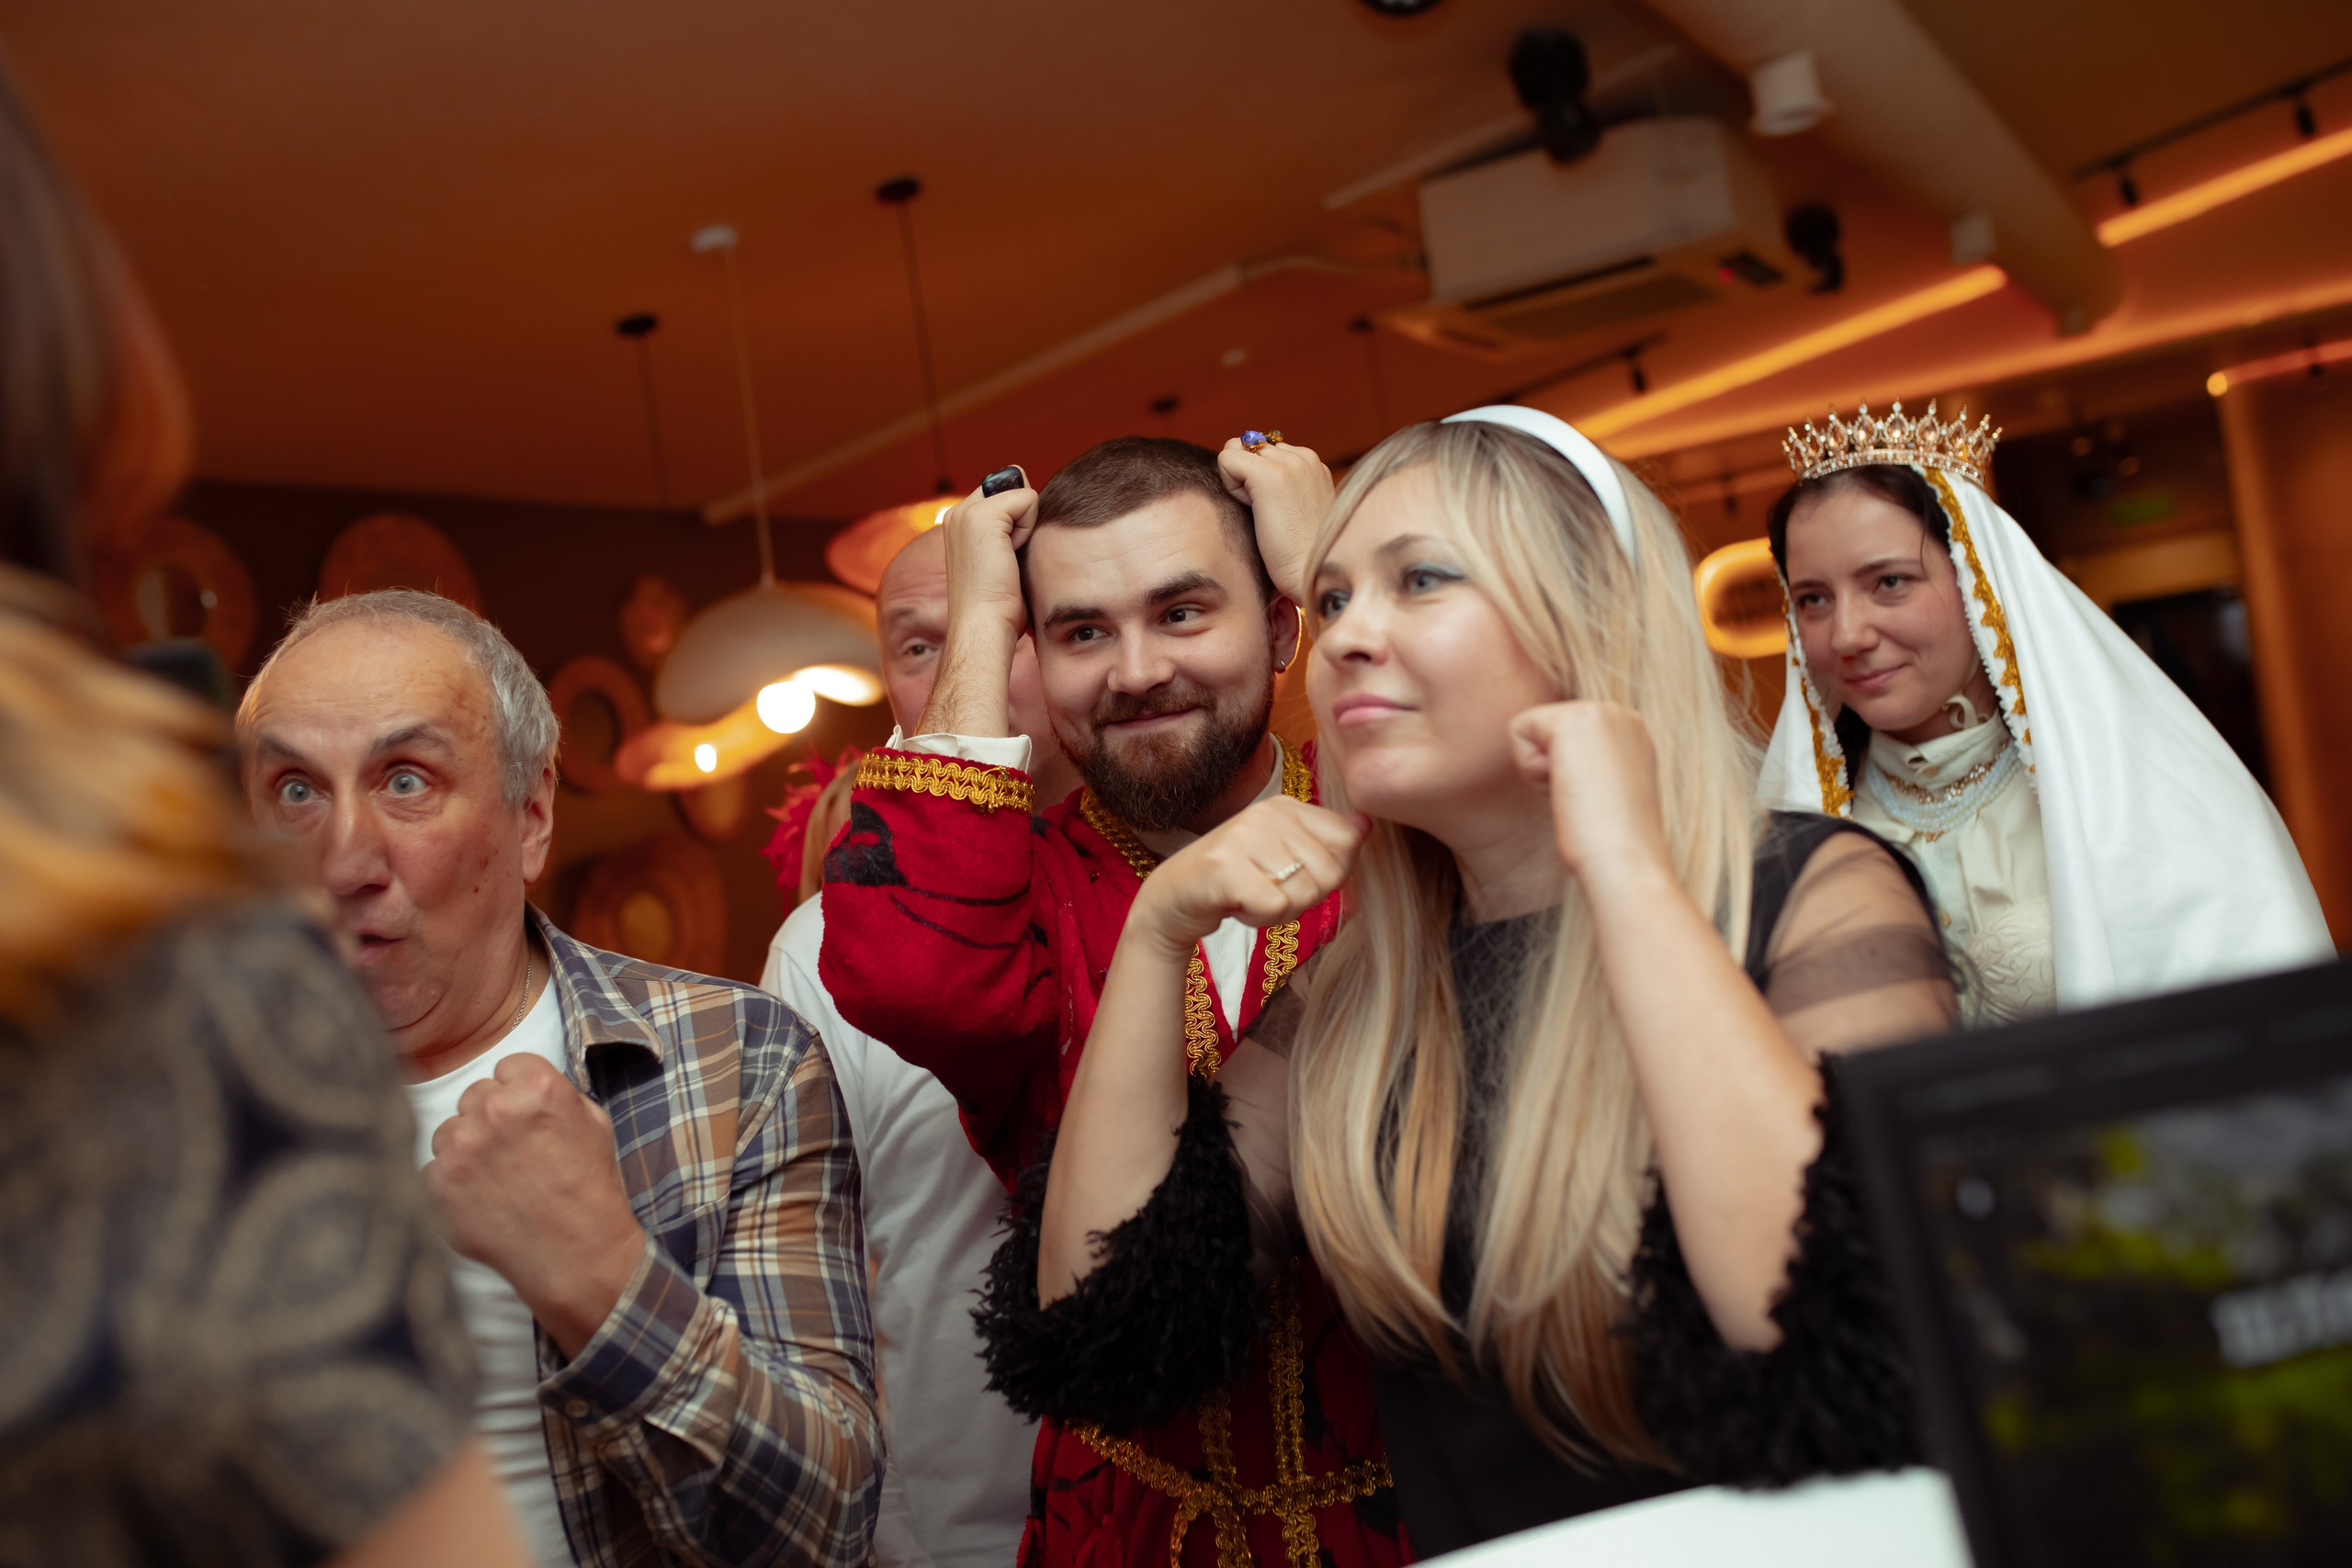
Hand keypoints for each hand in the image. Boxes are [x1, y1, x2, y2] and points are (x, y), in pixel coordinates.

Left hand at [424, 1053, 645, 1357]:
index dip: (519, 1091)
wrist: (576, 1254)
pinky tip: (481, 1199)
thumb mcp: (592, 1124)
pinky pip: (433, 1168)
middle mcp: (496, 1110)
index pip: (507, 1066)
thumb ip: (554, 1092)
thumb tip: (519, 1085)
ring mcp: (462, 1147)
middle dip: (491, 1118)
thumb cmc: (589, 1189)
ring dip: (466, 1148)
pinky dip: (452, 1183)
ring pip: (449, 1130)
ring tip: (497, 1178)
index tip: (527, 1116)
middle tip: (513, 1152)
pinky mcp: (439, 1183)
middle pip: (475, 1095)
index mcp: (538, 1087)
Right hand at [916, 469, 1038, 734]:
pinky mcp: (981, 516)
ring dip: (1027, 527)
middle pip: (1015, 488)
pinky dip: (1029, 529)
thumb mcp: (1006, 561)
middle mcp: (958, 512)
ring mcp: (966, 512)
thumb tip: (1032, 501)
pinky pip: (1027, 498)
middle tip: (1008, 560)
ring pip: (1021, 493)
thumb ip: (1013, 531)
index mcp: (960, 523)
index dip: (1020, 520)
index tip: (1008, 557)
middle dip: (1024, 520)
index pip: (1006, 494)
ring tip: (1008, 560)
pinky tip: (1010, 557)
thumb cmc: (999, 607)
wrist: (984, 627)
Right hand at [1129, 796, 1364, 955]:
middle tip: (1268, 891)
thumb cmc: (1236, 879)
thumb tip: (1366, 825)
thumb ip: (1323, 840)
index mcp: (1286, 805)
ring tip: (1250, 896)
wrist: (1173, 897)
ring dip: (1280, 911)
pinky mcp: (1225, 867)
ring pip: (1305, 894)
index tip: (1293, 876)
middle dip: (1304, 898)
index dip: (1328, 874)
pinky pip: (1276, 907)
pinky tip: (1237, 905)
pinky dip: (1259, 919)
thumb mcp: (1282, 852)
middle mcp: (1267, 813)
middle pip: (1331, 874)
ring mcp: (1244, 836)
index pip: (1348, 841)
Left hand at [1218, 438, 1333, 603]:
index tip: (1277, 511)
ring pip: (1236, 451)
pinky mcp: (1271, 474)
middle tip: (1269, 515)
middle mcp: (1304, 456)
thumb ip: (1279, 485)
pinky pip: (1226, 459)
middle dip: (1248, 479)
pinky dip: (1231, 486)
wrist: (1312, 575)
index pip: (1263, 450)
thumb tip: (1243, 467)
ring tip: (1265, 514)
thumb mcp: (1296, 509)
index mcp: (1313, 464)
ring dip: (1240, 483)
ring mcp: (1290, 463)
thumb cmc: (1300, 555)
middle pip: (1248, 448)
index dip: (1257, 480)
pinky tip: (1254, 510)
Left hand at [1509, 700, 1672, 891]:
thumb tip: (1561, 766)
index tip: (1595, 799)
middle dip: (1552, 767)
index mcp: (1632, 731)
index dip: (1566, 772)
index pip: (1566, 735)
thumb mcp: (1607, 792)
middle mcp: (1620, 713)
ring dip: (1541, 770)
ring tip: (1577, 794)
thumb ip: (1590, 766)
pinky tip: (1562, 787)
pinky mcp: (1574, 719)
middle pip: (1545, 728)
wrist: (1626, 860)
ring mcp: (1601, 711)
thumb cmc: (1614, 844)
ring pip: (1531, 728)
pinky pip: (1518, 730)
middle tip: (1585, 799)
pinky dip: (1529, 768)